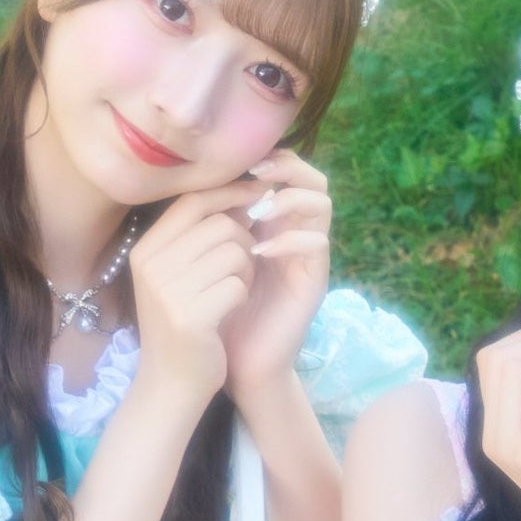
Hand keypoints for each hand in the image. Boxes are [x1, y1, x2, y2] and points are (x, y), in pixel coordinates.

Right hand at [124, 177, 273, 409]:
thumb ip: (199, 237)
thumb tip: (243, 192)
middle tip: (241, 269)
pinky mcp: (190, 317)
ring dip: (246, 271)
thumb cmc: (183, 324)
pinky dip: (243, 295)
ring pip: (234, 253)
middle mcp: (151, 265)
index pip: (193, 201)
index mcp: (145, 250)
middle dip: (244, 242)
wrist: (171, 384)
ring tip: (234, 292)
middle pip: (220, 224)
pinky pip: (238, 285)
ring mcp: (168, 291)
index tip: (257, 198)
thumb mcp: (178, 275)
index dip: (230, 194)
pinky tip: (230, 311)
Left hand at [220, 149, 334, 389]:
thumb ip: (211, 223)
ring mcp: (308, 257)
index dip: (268, 158)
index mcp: (272, 223)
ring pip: (321, 204)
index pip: (286, 172)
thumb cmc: (217, 309)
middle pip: (313, 179)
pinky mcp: (314, 281)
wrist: (235, 361)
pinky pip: (317, 244)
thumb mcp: (208, 259)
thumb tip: (199, 182)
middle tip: (256, 174)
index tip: (238, 162)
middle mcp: (296, 233)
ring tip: (257, 212)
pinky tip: (259, 250)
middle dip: (287, 168)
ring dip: (289, 199)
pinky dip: (289, 240)